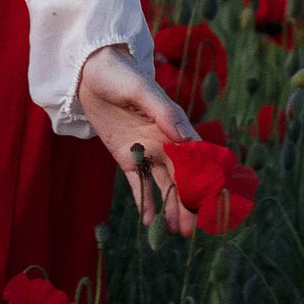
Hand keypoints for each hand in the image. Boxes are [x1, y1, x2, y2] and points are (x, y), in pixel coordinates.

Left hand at [78, 45, 200, 237]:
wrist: (91, 71)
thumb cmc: (120, 73)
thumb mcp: (139, 89)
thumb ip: (162, 111)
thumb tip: (185, 136)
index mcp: (175, 126)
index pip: (196, 158)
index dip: (206, 180)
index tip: (212, 203)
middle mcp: (165, 142)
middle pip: (181, 179)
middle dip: (188, 204)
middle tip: (192, 230)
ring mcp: (147, 151)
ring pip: (163, 186)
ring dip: (170, 208)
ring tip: (176, 232)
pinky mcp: (127, 157)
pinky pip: (139, 184)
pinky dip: (145, 202)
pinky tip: (149, 222)